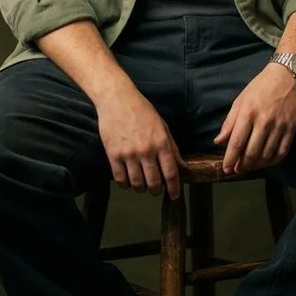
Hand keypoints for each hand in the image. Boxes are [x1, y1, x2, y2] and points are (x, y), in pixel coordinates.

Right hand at [96, 83, 187, 199]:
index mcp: (161, 143)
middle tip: (155, 190)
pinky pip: (120, 178)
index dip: (174, 188)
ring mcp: (129, 153)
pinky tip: (127, 181)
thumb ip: (172, 147)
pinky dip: (125, 184)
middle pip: (154, 182)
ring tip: (141, 185)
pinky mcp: (113, 154)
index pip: (171, 173)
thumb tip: (183, 166)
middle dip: (156, 190)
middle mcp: (146, 150)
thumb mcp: (162, 126)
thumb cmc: (142, 110)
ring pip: (137, 183)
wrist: (117, 99)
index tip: (174, 196)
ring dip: (141, 188)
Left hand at [213, 64, 295, 173]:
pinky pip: (282, 152)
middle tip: (237, 170)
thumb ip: (229, 122)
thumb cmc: (260, 87)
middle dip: (242, 165)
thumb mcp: (240, 100)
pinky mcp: (291, 129)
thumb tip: (218, 141)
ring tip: (249, 167)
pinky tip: (266, 162)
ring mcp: (279, 126)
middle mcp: (263, 122)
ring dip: (256, 165)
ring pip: (266, 155)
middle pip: (251, 152)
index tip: (226, 170)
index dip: (230, 159)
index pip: (236, 142)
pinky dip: (273, 161)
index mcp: (248, 113)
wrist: (287, 76)